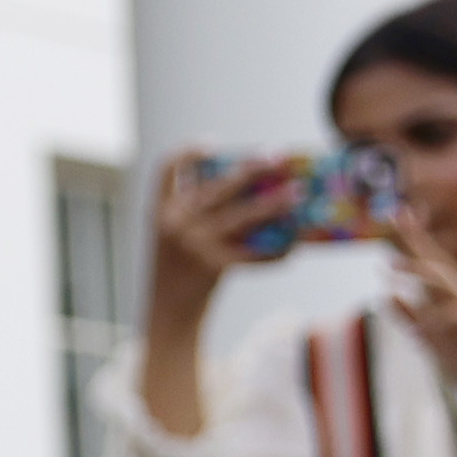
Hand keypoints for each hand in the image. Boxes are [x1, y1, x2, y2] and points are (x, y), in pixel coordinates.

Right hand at [139, 150, 299, 432]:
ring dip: (274, 204)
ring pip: (242, 215)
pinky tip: (292, 246)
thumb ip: (197, 213)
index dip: (189, 153)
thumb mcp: (173, 235)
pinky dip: (276, 251)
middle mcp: (173, 222)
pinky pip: (253, 253)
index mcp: (159, 210)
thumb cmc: (178, 269)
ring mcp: (192, 244)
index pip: (167, 169)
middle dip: (251, 169)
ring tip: (298, 195)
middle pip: (218, 186)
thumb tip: (255, 191)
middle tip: (278, 158)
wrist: (166, 312)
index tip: (214, 144)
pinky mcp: (213, 266)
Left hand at [383, 222, 456, 430]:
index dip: (415, 238)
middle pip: (440, 264)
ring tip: (393, 265)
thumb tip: (386, 296)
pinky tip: (418, 328)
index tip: (397, 213)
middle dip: (417, 242)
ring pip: (450, 284)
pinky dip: (438, 320)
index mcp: (455, 297)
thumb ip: (411, 318)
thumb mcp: (432, 339)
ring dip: (421, 272)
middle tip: (394, 220)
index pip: (433, 263)